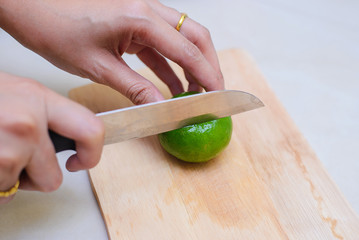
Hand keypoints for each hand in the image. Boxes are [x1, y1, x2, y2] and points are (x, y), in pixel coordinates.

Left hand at [0, 0, 223, 104]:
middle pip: (193, 35)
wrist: (30, 7)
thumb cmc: (55, 28)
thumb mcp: (97, 66)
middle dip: (208, 65)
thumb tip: (161, 108)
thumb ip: (134, 88)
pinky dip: (169, 65)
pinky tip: (173, 86)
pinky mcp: (132, 22)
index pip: (187, 48)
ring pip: (180, 38)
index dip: (207, 74)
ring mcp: (141, 13)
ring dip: (191, 65)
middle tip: (213, 92)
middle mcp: (146, 9)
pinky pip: (160, 44)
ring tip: (195, 94)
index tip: (219, 95)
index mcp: (139, 17)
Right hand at [0, 72, 103, 203]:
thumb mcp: (18, 92)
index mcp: (40, 98)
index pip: (91, 129)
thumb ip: (47, 114)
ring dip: (6, 177)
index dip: (92, 153)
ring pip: (19, 187)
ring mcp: (6, 148)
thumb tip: (72, 138)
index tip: (81, 162)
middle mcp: (27, 123)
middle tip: (17, 160)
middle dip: (35, 176)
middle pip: (53, 178)